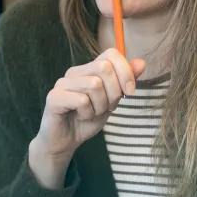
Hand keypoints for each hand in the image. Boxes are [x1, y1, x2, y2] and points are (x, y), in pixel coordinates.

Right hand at [29, 48, 145, 187]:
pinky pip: (82, 100)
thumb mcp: (112, 101)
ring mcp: (62, 83)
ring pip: (95, 84)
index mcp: (88, 69)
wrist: (65, 141)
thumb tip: (141, 63)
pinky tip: (81, 117)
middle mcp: (75, 72)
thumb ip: (124, 82)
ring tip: (92, 114)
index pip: (111, 54)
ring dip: (100, 106)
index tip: (129, 92)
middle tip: (106, 108)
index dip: (125, 72)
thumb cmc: (87, 120)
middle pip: (105, 68)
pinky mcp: (54, 97)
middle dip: (114, 93)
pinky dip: (88, 113)